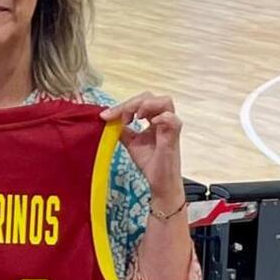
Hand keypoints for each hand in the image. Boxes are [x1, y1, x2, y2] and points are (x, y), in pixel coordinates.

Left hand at [102, 92, 184, 210]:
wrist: (159, 182)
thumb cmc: (150, 162)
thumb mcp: (131, 142)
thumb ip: (122, 130)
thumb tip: (108, 120)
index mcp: (154, 119)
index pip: (139, 102)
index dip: (122, 106)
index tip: (106, 115)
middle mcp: (163, 120)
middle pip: (151, 97)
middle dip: (131, 103)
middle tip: (121, 117)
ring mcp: (170, 127)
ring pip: (165, 102)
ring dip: (146, 105)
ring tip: (134, 117)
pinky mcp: (174, 137)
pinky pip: (173, 120)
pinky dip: (161, 117)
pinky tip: (149, 122)